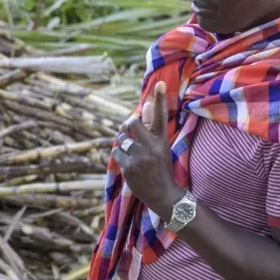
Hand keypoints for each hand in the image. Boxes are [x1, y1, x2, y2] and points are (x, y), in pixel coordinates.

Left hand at [112, 81, 185, 216]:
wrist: (164, 195)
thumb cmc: (161, 166)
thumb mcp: (160, 145)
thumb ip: (150, 125)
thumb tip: (144, 104)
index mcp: (162, 140)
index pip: (161, 116)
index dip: (159, 99)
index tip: (159, 83)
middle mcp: (152, 147)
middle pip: (132, 123)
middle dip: (127, 125)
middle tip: (129, 130)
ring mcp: (140, 158)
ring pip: (121, 138)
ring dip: (123, 142)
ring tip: (132, 152)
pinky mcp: (129, 168)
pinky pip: (116, 152)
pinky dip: (120, 156)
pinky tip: (129, 164)